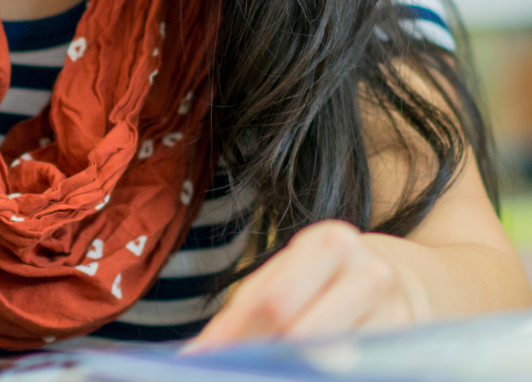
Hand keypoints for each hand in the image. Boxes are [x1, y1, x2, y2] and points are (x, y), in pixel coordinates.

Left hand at [186, 220, 428, 351]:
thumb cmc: (328, 278)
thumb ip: (245, 311)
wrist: (407, 279)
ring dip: (289, 369)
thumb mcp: (289, 275)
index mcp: (330, 243)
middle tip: (228, 369)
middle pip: (299, 335)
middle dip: (257, 359)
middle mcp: (371, 274)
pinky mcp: (412, 349)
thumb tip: (198, 355)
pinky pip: (357, 372)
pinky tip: (302, 371)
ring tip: (262, 368)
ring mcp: (399, 315)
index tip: (202, 360)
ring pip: (329, 363)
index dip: (233, 339)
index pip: (271, 302)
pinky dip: (320, 374)